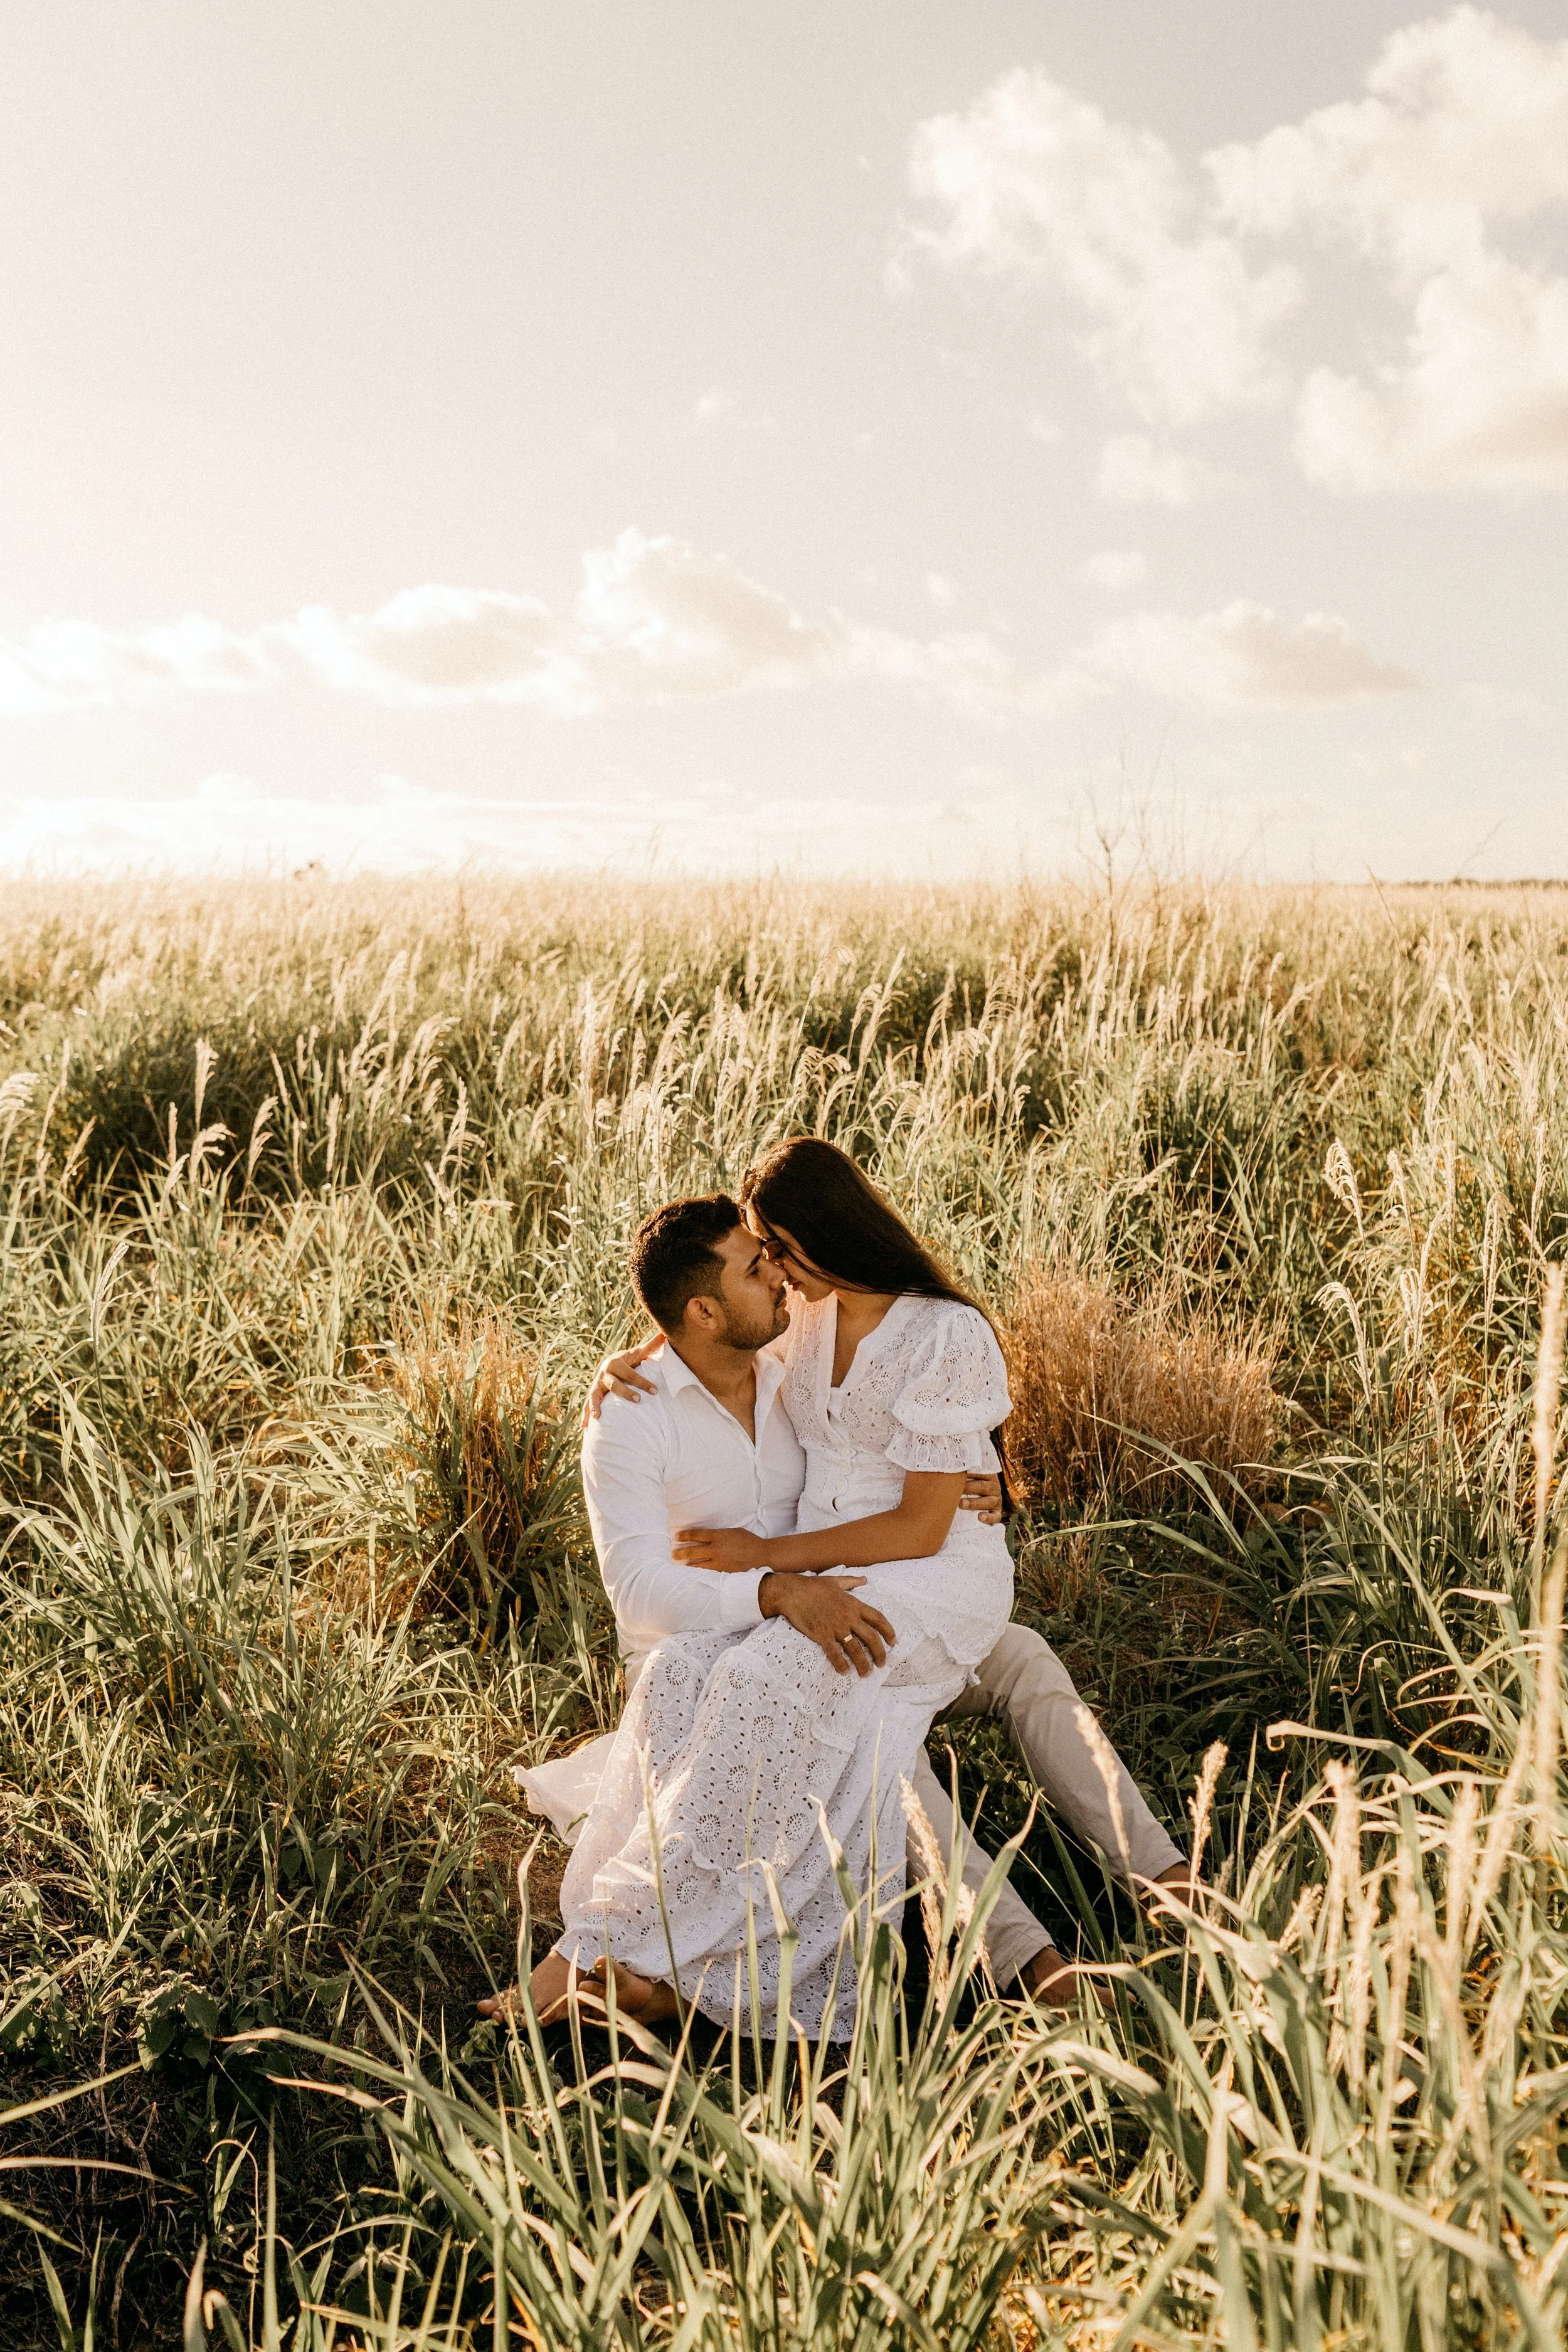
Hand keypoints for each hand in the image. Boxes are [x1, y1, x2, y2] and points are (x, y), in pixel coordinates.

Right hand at [582, 1337, 663, 1426]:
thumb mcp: (636, 1354)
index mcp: (615, 1362)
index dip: (642, 1382)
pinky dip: (586, 1414)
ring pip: (596, 1395)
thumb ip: (650, 1347)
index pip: (631, 1373)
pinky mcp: (593, 1393)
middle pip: (614, 1384)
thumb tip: (664, 1335)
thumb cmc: (627, 1361)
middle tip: (638, 1400)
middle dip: (625, 1393)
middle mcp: (604, 1373)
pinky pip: (588, 1404)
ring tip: (598, 1416)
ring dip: (596, 1406)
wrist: (610, 1364)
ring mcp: (597, 1384)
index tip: (655, 1391)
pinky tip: (585, 1426)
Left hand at [672, 1525, 766, 1571]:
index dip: (685, 1535)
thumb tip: (709, 1537)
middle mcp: (716, 1549)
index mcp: (719, 1536)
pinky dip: (700, 1572)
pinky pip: (708, 1573)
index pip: (697, 1535)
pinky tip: (695, 1574)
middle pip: (693, 1551)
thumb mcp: (733, 1532)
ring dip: (688, 1564)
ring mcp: (719, 1562)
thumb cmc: (749, 1541)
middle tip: (673, 1554)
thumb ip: (719, 1535)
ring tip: (682, 1565)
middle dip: (681, 1552)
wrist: (761, 1556)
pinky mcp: (723, 1572)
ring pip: (698, 1564)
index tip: (677, 1536)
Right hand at [760, 1572, 895, 1675]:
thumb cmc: (813, 1586)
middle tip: (881, 1664)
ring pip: (856, 1649)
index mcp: (854, 1604)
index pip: (878, 1619)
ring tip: (865, 1673)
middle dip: (879, 1653)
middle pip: (871, 1638)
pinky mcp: (822, 1635)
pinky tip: (844, 1671)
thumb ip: (852, 1582)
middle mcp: (848, 1617)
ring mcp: (836, 1627)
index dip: (888, 1631)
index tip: (893, 1642)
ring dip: (863, 1664)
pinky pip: (835, 1653)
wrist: (792, 1592)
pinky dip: (841, 1664)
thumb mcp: (836, 1581)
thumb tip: (865, 1579)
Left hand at [957, 1470, 1003, 1524]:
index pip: (979, 1473)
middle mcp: (993, 1486)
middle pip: (982, 1486)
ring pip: (989, 1501)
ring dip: (975, 1503)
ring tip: (962, 1504)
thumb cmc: (971, 1485)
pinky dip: (989, 1517)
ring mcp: (996, 1500)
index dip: (968, 1474)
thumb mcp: (970, 1477)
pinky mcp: (997, 1512)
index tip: (956, 1474)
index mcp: (988, 1475)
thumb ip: (962, 1474)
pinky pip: (996, 1516)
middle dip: (969, 1488)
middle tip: (956, 1491)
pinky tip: (980, 1517)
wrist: (985, 1497)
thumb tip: (945, 1468)